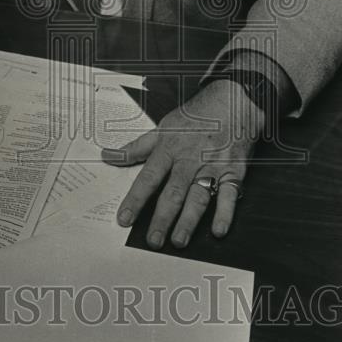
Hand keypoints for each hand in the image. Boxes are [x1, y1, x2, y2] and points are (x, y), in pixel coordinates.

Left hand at [104, 79, 264, 247]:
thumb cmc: (195, 117)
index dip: (136, 199)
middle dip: (162, 218)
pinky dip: (225, 213)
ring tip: (179, 240)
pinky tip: (218, 230)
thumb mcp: (163, 127)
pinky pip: (229, 194)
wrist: (232, 102)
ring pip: (199, 197)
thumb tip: (108, 155)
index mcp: (169, 149)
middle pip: (173, 192)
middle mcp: (189, 159)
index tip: (125, 218)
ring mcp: (212, 166)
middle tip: (154, 240)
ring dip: (189, 221)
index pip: (148, 178)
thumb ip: (136, 147)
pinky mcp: (233, 172)